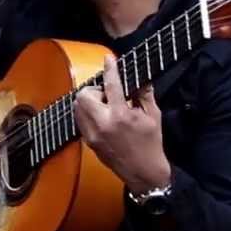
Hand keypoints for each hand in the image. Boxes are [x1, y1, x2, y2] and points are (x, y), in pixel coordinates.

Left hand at [74, 54, 171, 193]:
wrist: (142, 171)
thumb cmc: (151, 142)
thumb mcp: (153, 116)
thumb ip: (145, 94)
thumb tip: (141, 77)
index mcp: (121, 115)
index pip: (112, 86)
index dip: (110, 69)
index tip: (108, 58)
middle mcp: (103, 123)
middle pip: (84, 95)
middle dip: (94, 90)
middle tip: (108, 95)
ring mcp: (92, 133)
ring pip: (77, 107)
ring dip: (88, 101)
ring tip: (105, 106)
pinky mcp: (87, 141)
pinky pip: (79, 119)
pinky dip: (86, 113)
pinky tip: (100, 116)